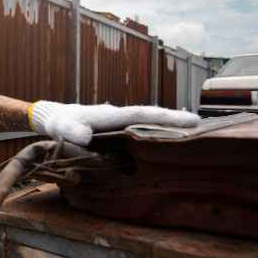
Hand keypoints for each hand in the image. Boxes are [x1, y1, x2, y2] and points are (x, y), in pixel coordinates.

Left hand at [30, 101, 199, 145]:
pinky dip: (155, 133)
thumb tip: (84, 137)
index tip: (192, 121)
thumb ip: (71, 131)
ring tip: (194, 135)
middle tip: (203, 127)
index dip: (168, 118)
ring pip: (149, 123)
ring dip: (168, 127)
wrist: (54, 117)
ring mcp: (121, 122)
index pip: (145, 115)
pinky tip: (166, 141)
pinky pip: (141, 130)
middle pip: (154, 117)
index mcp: (113, 115)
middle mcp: (121, 116)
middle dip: (177, 121)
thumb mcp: (61, 127)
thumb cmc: (59, 122)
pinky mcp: (118, 129)